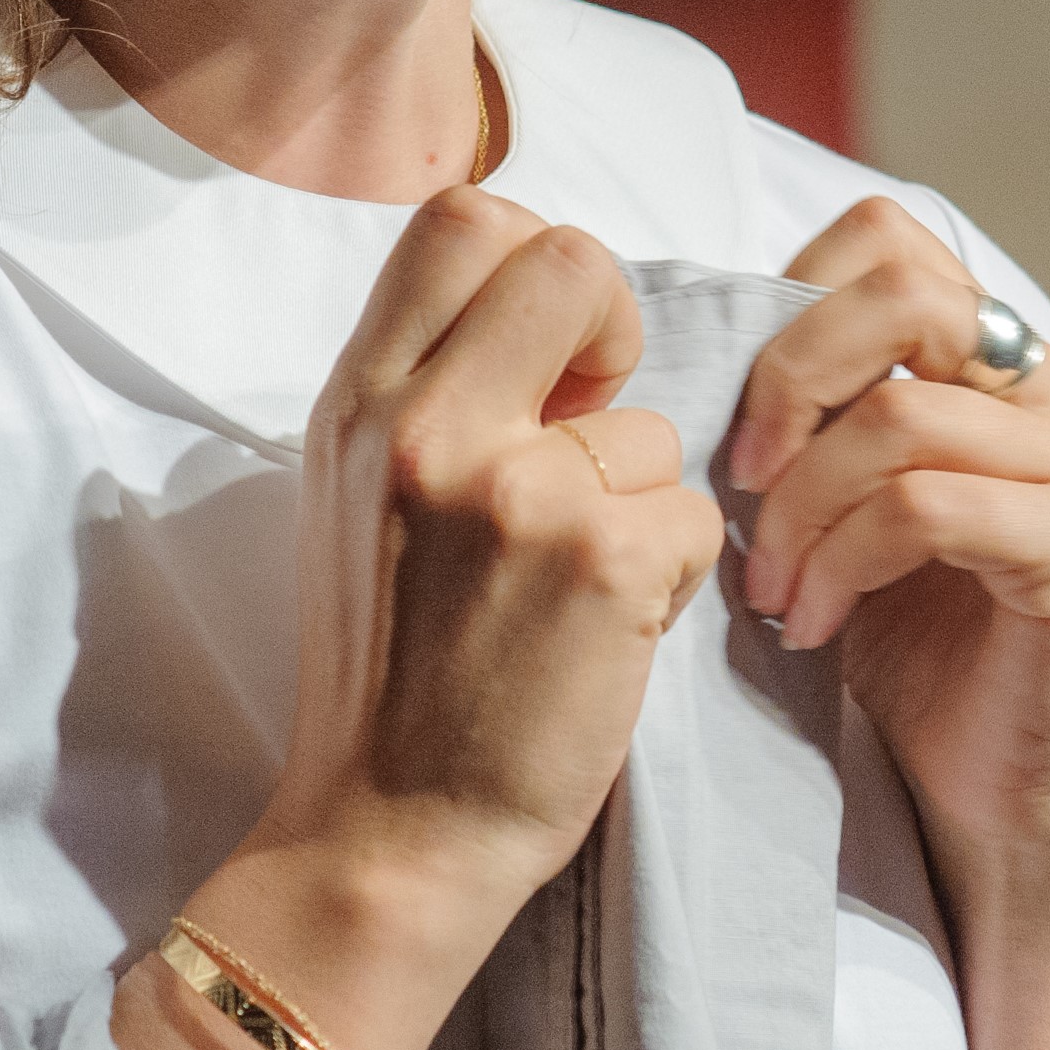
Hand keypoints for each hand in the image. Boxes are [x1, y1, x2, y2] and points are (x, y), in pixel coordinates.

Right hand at [258, 184, 724, 947]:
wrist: (386, 831)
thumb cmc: (387, 664)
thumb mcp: (360, 490)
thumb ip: (431, 387)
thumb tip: (540, 314)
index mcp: (361, 398)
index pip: (464, 218)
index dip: (532, 265)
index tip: (539, 356)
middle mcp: (426, 426)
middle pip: (570, 259)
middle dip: (611, 329)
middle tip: (593, 419)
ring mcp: (515, 492)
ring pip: (653, 422)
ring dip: (639, 494)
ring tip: (576, 579)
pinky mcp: (602, 562)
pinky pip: (690, 512)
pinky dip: (669, 571)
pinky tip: (608, 629)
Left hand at [728, 198, 1049, 896]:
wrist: (980, 789)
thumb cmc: (890, 632)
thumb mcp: (827, 488)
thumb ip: (803, 398)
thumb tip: (688, 321)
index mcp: (996, 347)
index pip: (881, 238)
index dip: (785, 310)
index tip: (737, 420)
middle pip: (901, 296)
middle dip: (788, 384)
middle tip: (739, 485)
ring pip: (901, 416)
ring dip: (802, 508)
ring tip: (770, 586)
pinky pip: (929, 508)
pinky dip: (843, 562)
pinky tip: (811, 621)